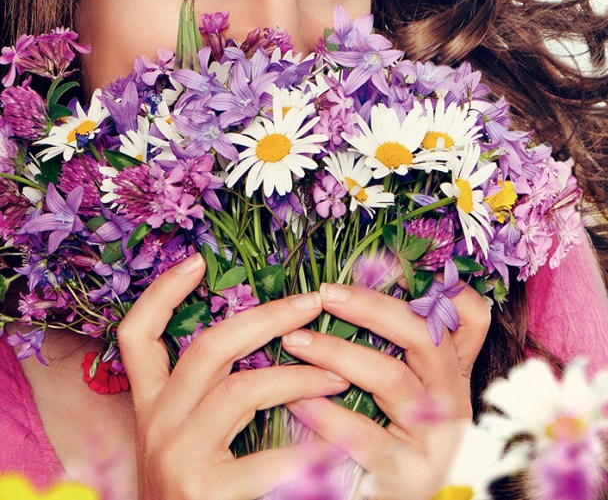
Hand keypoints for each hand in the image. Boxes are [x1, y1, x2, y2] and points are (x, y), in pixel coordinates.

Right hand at [116, 254, 349, 499]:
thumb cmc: (203, 494)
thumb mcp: (192, 441)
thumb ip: (214, 399)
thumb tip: (270, 343)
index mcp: (152, 408)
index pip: (137, 337)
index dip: (162, 294)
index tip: (197, 260)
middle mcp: (156, 425)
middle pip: (207, 348)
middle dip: (265, 317)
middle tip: (311, 302)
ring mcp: (176, 456)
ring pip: (241, 388)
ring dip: (299, 376)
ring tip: (339, 375)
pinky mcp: (203, 489)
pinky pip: (270, 455)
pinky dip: (310, 448)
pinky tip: (338, 447)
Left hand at [280, 280, 491, 499]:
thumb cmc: (382, 444)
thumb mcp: (397, 397)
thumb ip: (390, 353)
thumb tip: (345, 293)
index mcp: (452, 375)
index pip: (473, 319)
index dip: (445, 290)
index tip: (394, 270)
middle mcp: (454, 401)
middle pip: (428, 337)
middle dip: (373, 307)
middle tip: (325, 294)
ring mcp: (437, 439)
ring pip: (393, 378)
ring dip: (338, 352)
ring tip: (294, 342)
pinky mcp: (411, 475)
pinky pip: (365, 436)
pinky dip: (326, 415)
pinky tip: (296, 404)